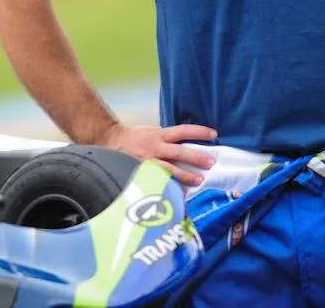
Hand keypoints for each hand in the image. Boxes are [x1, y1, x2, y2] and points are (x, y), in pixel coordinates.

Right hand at [93, 122, 216, 186]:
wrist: (111, 141)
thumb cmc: (136, 138)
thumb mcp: (154, 133)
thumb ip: (169, 141)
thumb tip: (191, 149)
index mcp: (159, 135)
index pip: (183, 130)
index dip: (198, 131)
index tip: (214, 134)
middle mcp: (155, 147)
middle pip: (179, 152)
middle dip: (195, 157)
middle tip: (210, 163)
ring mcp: (148, 162)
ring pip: (169, 169)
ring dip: (185, 175)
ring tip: (199, 181)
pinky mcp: (142, 173)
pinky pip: (157, 181)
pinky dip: (168, 188)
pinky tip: (178, 195)